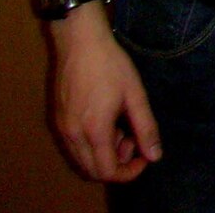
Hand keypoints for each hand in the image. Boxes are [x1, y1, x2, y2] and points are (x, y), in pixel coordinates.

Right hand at [50, 7, 161, 182]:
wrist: (80, 43)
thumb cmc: (111, 66)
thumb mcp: (135, 95)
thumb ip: (146, 128)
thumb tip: (155, 156)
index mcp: (94, 131)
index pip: (107, 172)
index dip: (129, 172)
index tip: (145, 157)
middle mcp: (73, 135)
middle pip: (93, 170)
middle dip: (118, 163)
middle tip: (134, 139)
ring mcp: (63, 128)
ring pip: (83, 159)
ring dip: (105, 153)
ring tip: (123, 127)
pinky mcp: (59, 119)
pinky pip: (75, 145)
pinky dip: (93, 143)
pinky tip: (107, 120)